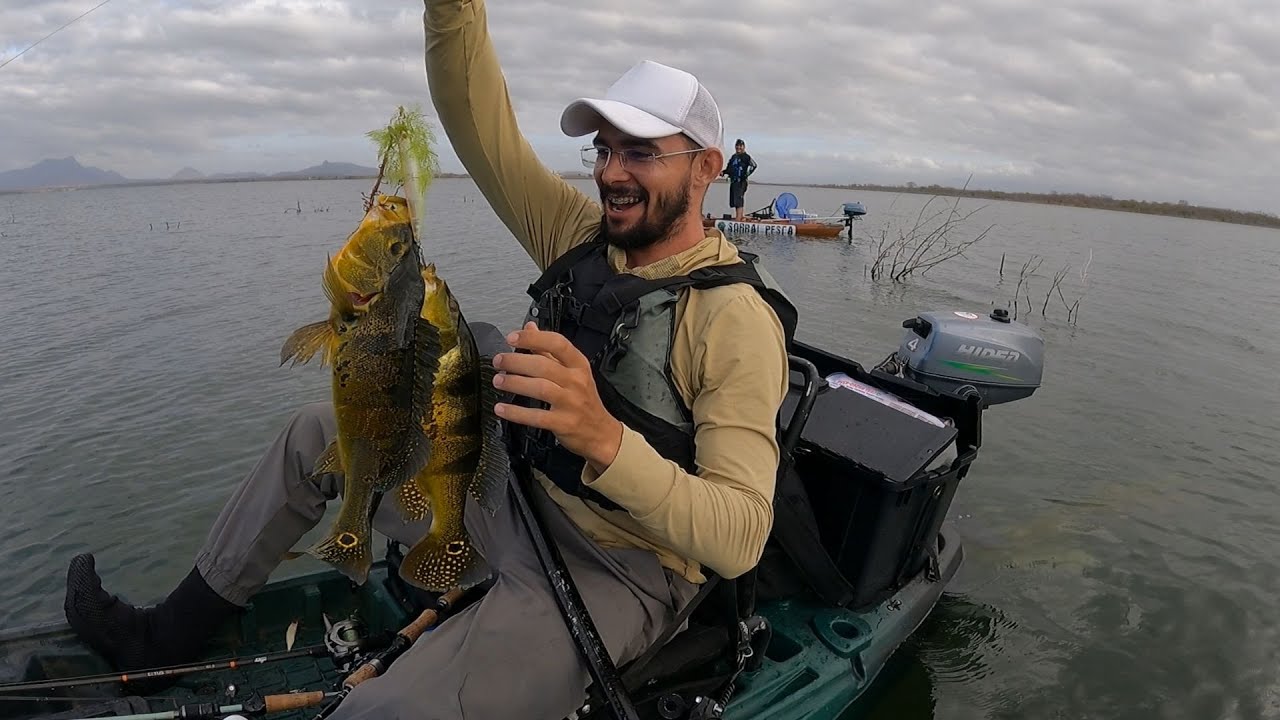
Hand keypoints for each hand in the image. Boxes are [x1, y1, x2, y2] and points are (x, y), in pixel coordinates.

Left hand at [492, 322, 622, 471]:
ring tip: (498, 381)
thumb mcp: (574, 371)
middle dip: (516, 361)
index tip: (512, 338)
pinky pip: (537, 416)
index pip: (557, 343)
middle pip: (544, 366)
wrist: (601, 433)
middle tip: (499, 361)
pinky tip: (502, 408)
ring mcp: (571, 403)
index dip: (533, 339)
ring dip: (515, 383)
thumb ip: (550, 350)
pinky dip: (516, 412)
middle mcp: (576, 381)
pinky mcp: (563, 423)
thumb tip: (530, 328)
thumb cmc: (584, 400)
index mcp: (578, 365)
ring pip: (540, 388)